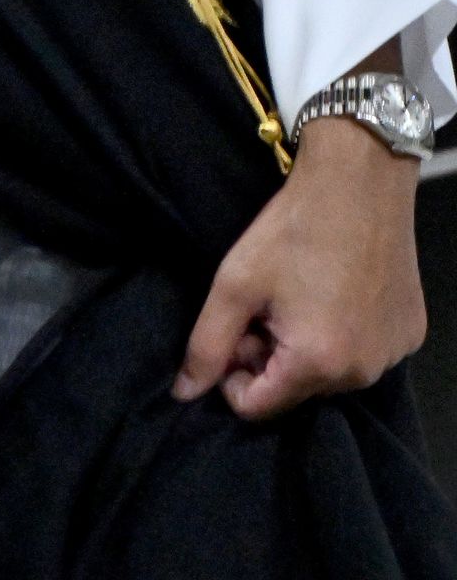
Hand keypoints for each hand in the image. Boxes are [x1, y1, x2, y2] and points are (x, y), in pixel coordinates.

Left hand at [174, 115, 426, 418]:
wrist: (359, 186)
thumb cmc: (292, 232)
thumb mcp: (234, 286)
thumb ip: (206, 346)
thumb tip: (184, 394)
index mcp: (318, 365)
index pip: (256, 407)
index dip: (231, 373)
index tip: (236, 330)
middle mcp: (363, 373)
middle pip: (293, 391)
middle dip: (268, 358)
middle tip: (265, 306)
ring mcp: (393, 355)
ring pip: (327, 375)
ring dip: (303, 348)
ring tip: (299, 296)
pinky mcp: (410, 335)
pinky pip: (362, 354)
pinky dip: (340, 335)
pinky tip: (333, 293)